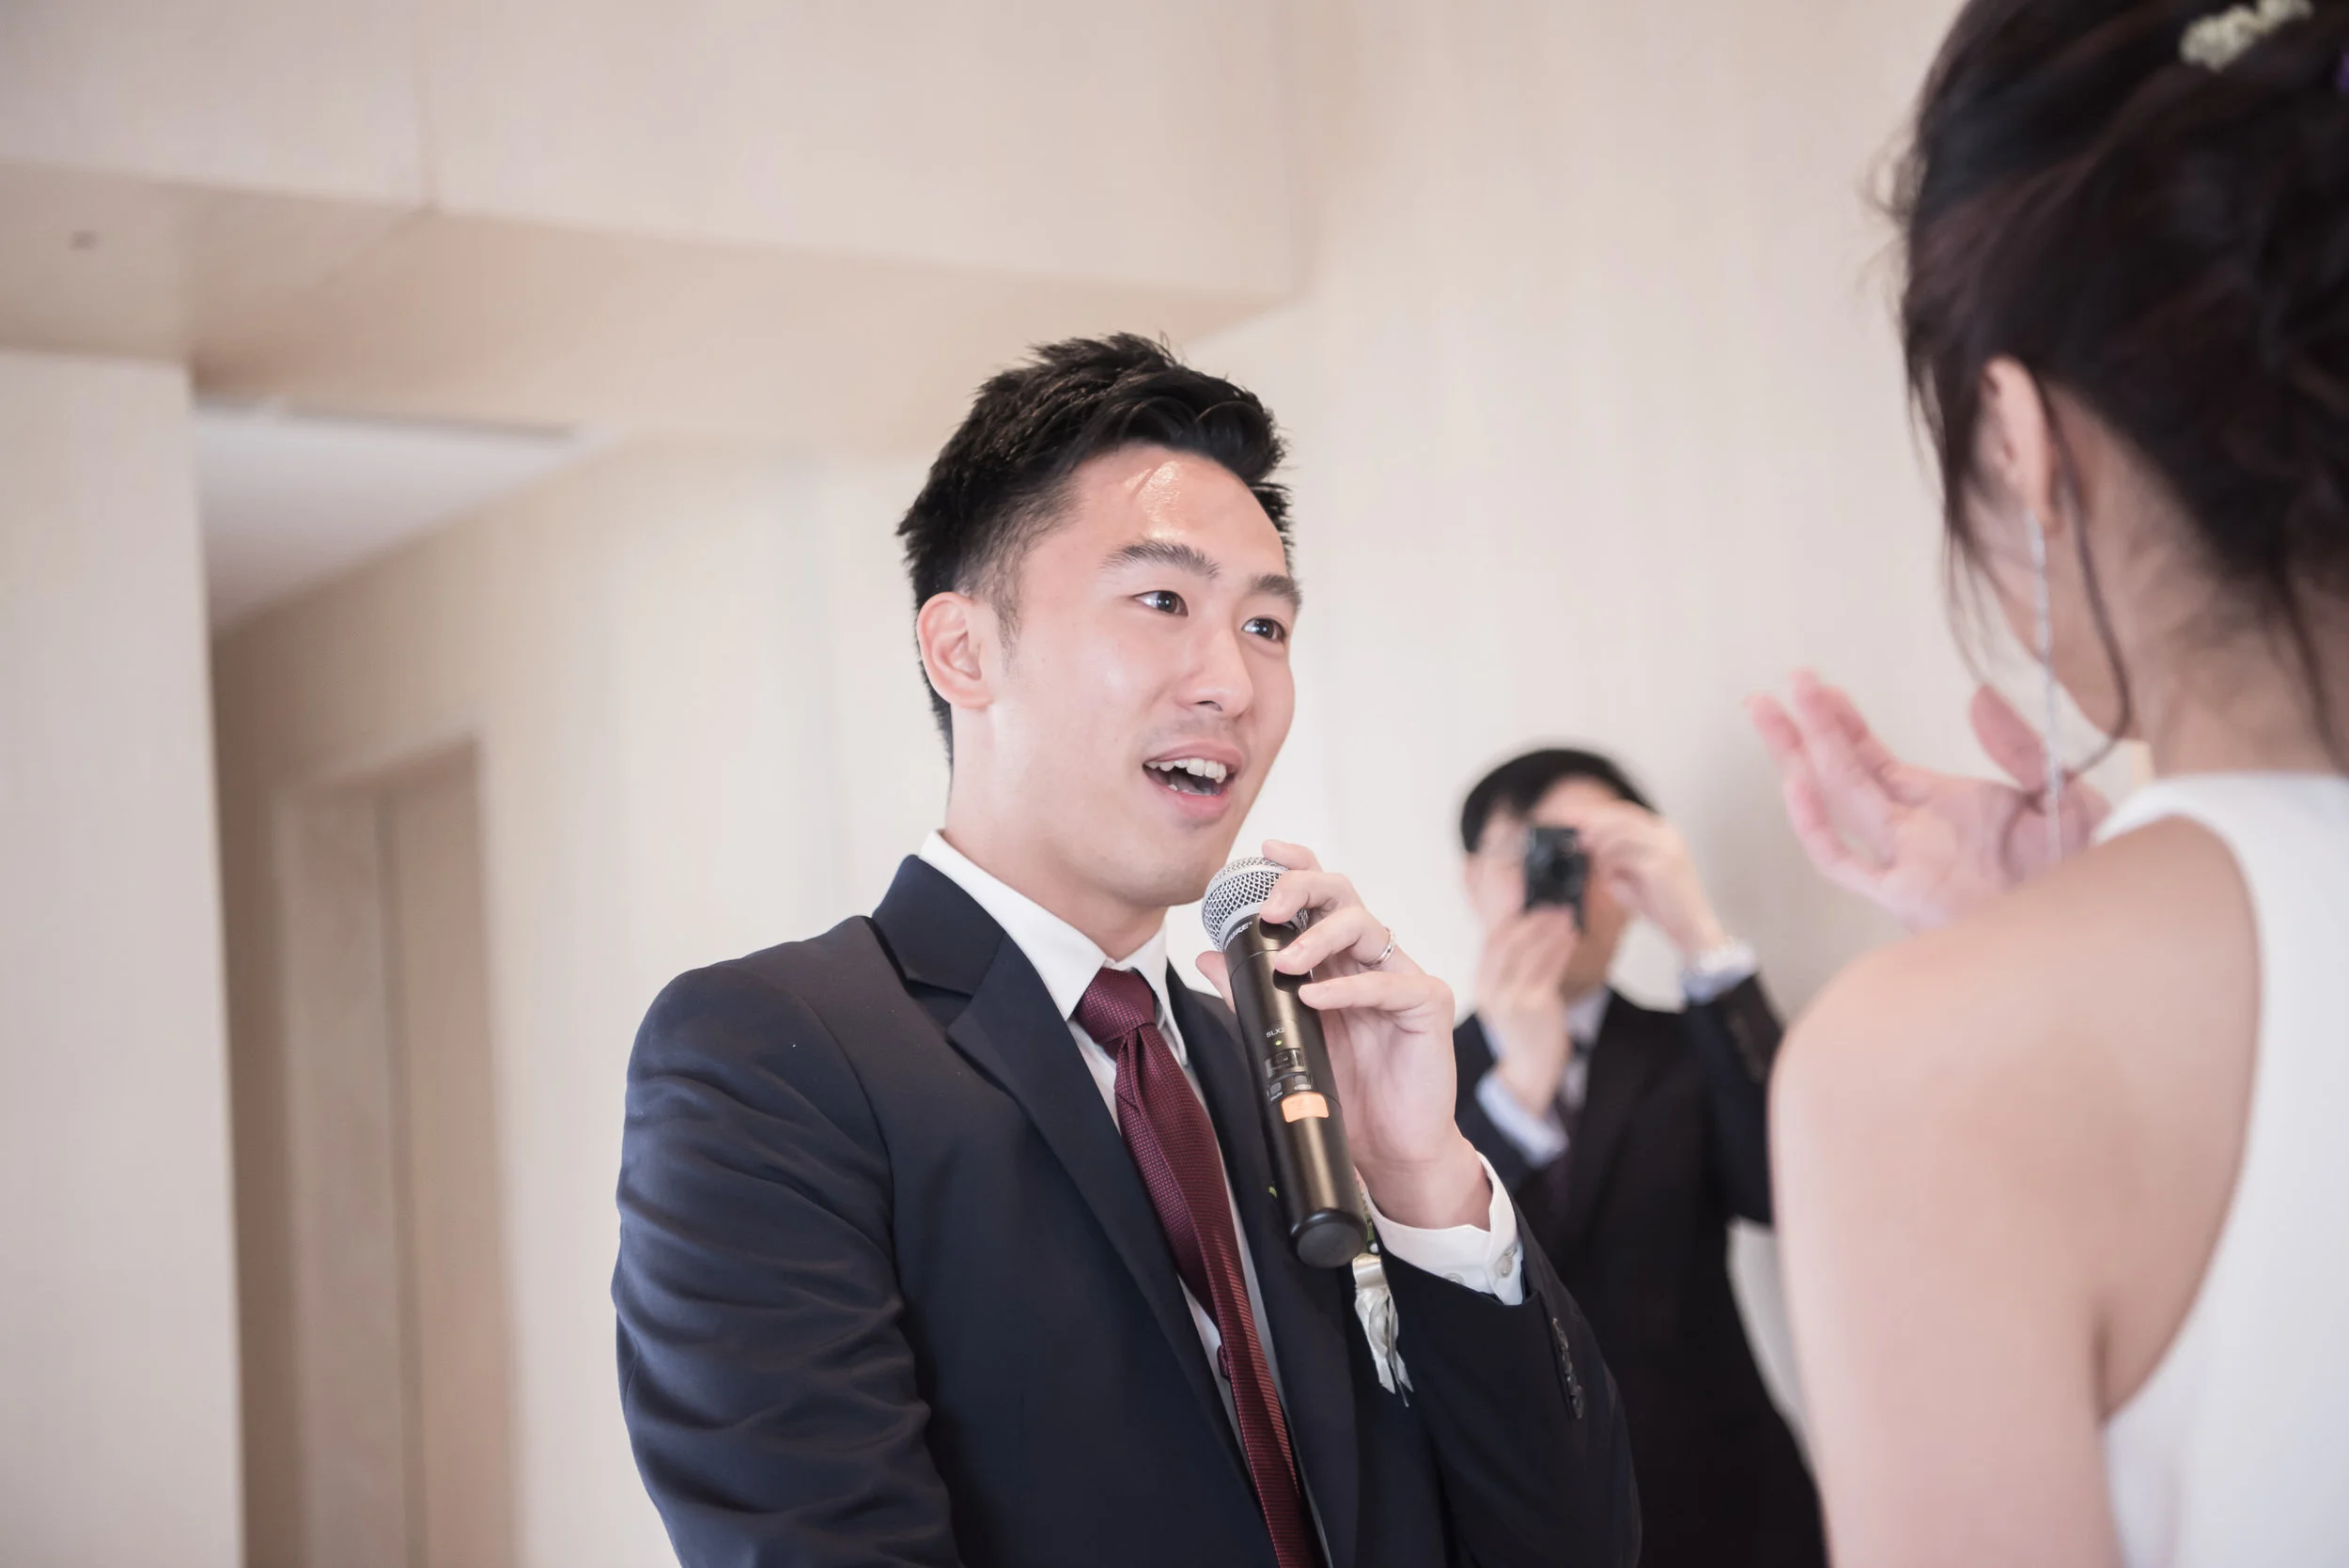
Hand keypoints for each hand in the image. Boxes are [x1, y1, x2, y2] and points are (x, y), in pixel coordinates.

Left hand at [1196, 840, 1488, 1230]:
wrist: (1392, 1150)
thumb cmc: (1349, 1092)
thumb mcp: (1289, 1039)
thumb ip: (1251, 996)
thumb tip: (1208, 958)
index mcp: (1338, 960)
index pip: (1320, 898)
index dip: (1298, 865)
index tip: (1265, 850)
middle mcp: (1371, 959)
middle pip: (1343, 894)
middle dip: (1303, 888)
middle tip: (1269, 909)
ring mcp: (1403, 977)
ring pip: (1365, 926)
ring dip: (1318, 937)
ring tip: (1286, 964)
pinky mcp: (1428, 1004)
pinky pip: (1388, 983)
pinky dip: (1346, 989)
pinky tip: (1314, 997)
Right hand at [1474, 907, 1581, 1117]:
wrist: (1528, 1072)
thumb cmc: (1522, 1034)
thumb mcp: (1505, 1000)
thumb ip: (1509, 970)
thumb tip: (1525, 932)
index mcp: (1481, 986)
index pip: (1491, 943)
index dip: (1510, 920)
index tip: (1528, 905)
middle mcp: (1491, 991)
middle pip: (1510, 942)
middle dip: (1532, 920)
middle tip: (1551, 906)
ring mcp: (1511, 998)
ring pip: (1530, 951)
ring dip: (1550, 930)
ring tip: (1566, 917)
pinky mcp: (1534, 1006)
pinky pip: (1549, 968)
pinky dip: (1561, 948)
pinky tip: (1571, 938)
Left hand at [1568, 800, 1730, 959]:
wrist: (1692, 928)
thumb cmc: (1664, 903)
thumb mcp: (1637, 874)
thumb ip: (1616, 858)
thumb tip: (1587, 845)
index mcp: (1665, 832)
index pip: (1627, 812)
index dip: (1600, 816)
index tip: (1577, 822)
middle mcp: (1667, 835)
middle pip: (1622, 819)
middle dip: (1596, 828)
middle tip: (1578, 842)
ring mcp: (1665, 849)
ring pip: (1620, 837)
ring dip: (1602, 851)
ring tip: (1597, 868)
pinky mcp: (1659, 867)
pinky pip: (1623, 859)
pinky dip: (1610, 868)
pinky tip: (1608, 880)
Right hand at [1748, 671, 2109, 931]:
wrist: (2097, 930)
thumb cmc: (2087, 871)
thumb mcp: (2063, 791)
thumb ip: (2020, 746)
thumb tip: (1977, 696)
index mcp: (1947, 807)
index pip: (1876, 760)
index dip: (1844, 724)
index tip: (1820, 688)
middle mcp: (1915, 833)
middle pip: (1844, 774)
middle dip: (1807, 730)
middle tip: (1776, 690)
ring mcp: (1904, 863)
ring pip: (1835, 802)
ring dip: (1799, 757)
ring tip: (1768, 714)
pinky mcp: (1903, 898)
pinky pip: (1843, 861)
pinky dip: (1814, 825)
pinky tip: (1797, 783)